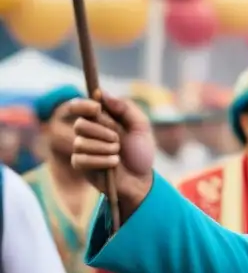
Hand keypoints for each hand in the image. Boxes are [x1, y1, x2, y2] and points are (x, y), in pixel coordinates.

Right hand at [69, 93, 154, 217]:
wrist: (142, 178)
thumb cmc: (140, 151)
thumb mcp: (141, 126)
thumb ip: (125, 108)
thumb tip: (101, 94)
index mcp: (100, 119)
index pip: (79, 106)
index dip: (84, 105)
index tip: (97, 108)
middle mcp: (88, 132)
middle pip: (80, 124)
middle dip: (103, 131)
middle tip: (118, 139)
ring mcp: (82, 149)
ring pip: (80, 142)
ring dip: (104, 147)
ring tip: (118, 152)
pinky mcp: (80, 166)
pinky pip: (81, 159)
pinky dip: (101, 160)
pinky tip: (114, 163)